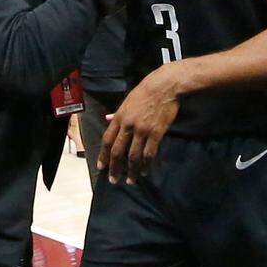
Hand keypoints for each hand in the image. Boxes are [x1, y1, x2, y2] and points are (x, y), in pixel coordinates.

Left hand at [97, 61, 180, 183]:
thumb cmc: (146, 91)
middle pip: (118, 151)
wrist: (165, 86)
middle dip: (115, 168)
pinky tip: (145, 172)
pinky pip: (149, 153)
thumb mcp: (128, 100)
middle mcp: (128, 125)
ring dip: (131, 171)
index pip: (107, 140)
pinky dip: (146, 165)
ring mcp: (142, 130)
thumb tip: (107, 118)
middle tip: (114, 180)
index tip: (101, 167)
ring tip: (131, 181)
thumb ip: (117, 113)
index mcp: (119, 117)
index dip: (103, 156)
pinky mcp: (156, 133)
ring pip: (133, 156)